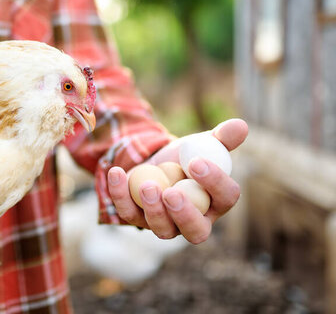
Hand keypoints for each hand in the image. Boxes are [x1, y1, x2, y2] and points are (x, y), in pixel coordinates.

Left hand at [107, 118, 247, 243]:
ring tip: (148, 185)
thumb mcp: (202, 144)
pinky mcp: (138, 218)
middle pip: (197, 231)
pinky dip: (120, 194)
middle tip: (172, 193)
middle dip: (184, 214)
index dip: (215, 182)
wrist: (155, 161)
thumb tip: (240, 125)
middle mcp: (195, 220)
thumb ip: (221, 137)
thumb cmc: (186, 157)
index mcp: (217, 201)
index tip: (196, 162)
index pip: (225, 198)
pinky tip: (117, 172)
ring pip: (163, 229)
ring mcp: (165, 224)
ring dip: (154, 209)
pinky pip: (128, 213)